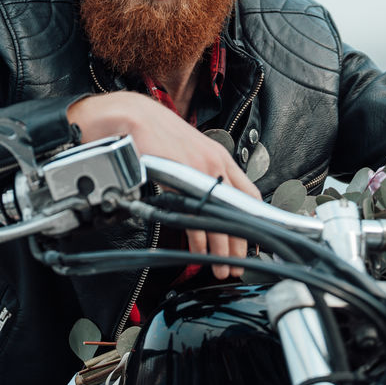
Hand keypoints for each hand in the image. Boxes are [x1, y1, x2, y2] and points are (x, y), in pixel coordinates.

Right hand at [67, 92, 260, 278]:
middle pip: (238, 213)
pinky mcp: (179, 180)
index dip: (254, 222)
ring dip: (222, 250)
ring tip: (220, 268)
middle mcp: (214, 163)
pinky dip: (198, 241)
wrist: (132, 116)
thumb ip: (202, 169)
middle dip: (241, 245)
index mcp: (219, 156)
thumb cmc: (155, 131)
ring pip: (220, 220)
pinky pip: (195, 219)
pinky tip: (197, 251)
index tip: (251, 241)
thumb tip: (208, 194)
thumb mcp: (189, 148)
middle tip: (237, 264)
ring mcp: (198, 172)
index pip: (249, 194)